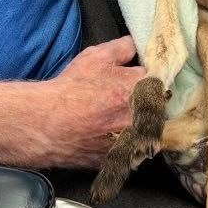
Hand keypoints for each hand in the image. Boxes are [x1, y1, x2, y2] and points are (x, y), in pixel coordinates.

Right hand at [42, 36, 146, 167]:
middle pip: (156, 111)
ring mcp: (134, 142)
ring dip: (137, 129)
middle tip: (120, 105)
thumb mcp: (96, 56)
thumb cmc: (73, 88)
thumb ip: (123, 48)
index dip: (147, 85)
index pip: (159, 85)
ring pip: (146, 134)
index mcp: (143, 89)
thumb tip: (136, 46)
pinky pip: (131, 153)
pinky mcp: (123, 160)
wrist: (48, 123)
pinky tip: (106, 139)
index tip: (136, 86)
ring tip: (111, 123)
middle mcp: (144, 117)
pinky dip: (124, 146)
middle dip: (144, 107)